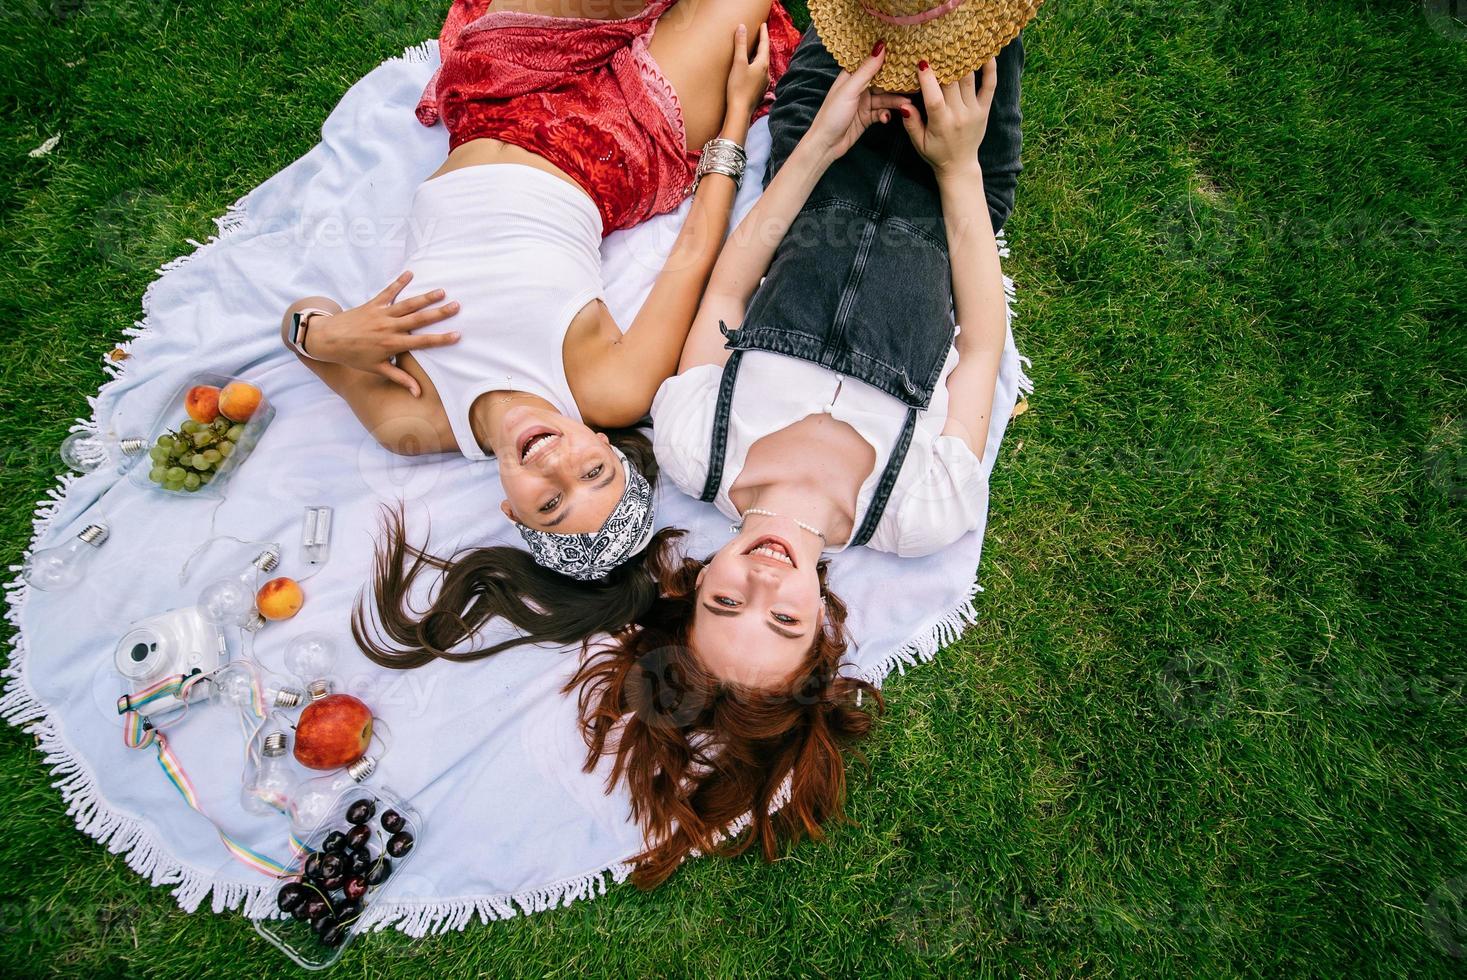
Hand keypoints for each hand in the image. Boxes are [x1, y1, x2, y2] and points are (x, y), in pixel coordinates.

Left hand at [304, 271, 459, 395]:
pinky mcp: (372, 304)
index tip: (457, 335)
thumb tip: (417, 393)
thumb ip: (400, 378)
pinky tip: (410, 274)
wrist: (328, 340)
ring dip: (425, 297)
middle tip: (456, 306)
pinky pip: (388, 292)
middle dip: (439, 313)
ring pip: (407, 304)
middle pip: (419, 319)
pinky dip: (399, 282)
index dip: (440, 339)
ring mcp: (381, 314)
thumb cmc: (353, 356)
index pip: (422, 342)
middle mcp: (389, 327)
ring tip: (441, 291)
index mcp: (392, 344)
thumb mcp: (377, 369)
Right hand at [725, 22, 770, 119]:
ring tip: (755, 51)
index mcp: (763, 64)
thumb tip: (742, 27)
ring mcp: (763, 83)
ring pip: (762, 65)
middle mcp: (766, 73)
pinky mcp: (758, 91)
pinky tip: (752, 70)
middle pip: (765, 54)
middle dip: (762, 44)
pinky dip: (756, 67)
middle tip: (760, 35)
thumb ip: (740, 44)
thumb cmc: (739, 87)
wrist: (740, 111)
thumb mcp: (738, 63)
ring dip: (759, 56)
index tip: (763, 24)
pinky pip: (759, 74)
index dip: (763, 33)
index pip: (764, 44)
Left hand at [803, 42, 913, 162]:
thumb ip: (866, 70)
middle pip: (882, 80)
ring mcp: (864, 103)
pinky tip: (886, 118)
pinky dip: (886, 114)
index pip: (871, 61)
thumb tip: (880, 46)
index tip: (904, 51)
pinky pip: (882, 112)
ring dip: (895, 101)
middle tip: (912, 81)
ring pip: (885, 98)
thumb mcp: (850, 90)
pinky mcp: (868, 117)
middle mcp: (858, 87)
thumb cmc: (832, 115)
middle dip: (896, 82)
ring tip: (906, 103)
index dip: (886, 56)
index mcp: (851, 76)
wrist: (826, 145)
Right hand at [900, 58, 996, 178]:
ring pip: (968, 80)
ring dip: (963, 60)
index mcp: (941, 124)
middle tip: (937, 46)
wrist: (960, 166)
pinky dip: (990, 69)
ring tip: (957, 44)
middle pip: (952, 83)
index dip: (928, 79)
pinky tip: (986, 54)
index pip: (934, 98)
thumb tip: (905, 104)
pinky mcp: (984, 109)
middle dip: (944, 64)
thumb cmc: (936, 153)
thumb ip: (911, 123)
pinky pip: (990, 86)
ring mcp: (974, 111)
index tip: (922, 62)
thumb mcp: (918, 143)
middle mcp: (959, 115)